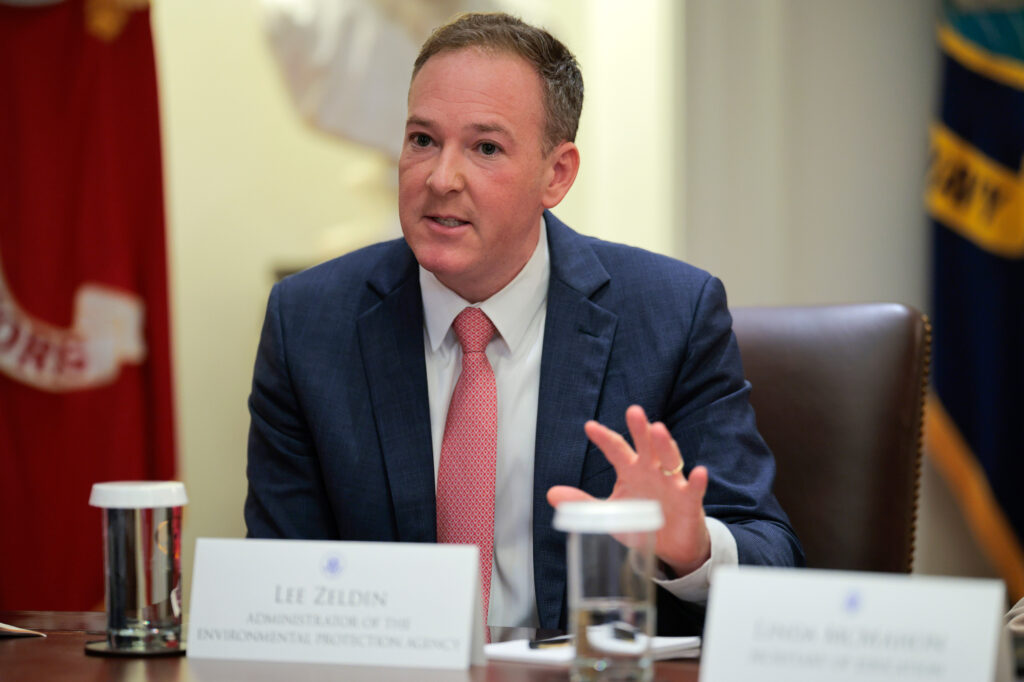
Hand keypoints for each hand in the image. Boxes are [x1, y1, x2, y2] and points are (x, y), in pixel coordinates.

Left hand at [546, 405, 711, 576]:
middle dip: (639, 429)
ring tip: (658, 429)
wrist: (669, 547)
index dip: (604, 439)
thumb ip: (583, 502)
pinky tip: (699, 472)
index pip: (616, 450)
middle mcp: (652, 471)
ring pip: (670, 460)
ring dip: (665, 445)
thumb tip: (551, 493)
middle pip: (646, 446)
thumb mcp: (609, 513)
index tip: (590, 427)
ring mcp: (672, 484)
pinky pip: (694, 489)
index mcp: (631, 471)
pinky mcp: (689, 501)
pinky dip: (698, 481)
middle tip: (633, 411)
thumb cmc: (640, 521)